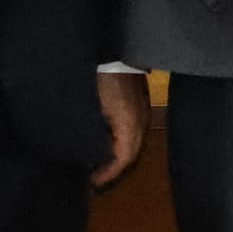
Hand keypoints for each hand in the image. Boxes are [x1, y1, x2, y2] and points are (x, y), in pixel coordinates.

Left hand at [91, 70, 150, 186]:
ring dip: (119, 153)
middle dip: (114, 167)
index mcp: (129, 125)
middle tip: (96, 175)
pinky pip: (133, 126)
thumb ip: (92, 134)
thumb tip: (89, 154)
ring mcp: (142, 108)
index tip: (92, 182)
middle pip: (132, 152)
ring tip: (100, 158)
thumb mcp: (90, 109)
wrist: (113, 48)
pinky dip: (121, 138)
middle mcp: (141, 120)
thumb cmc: (98, 78)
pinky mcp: (139, 99)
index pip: (122, 159)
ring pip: (135, 140)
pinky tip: (108, 136)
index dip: (108, 173)